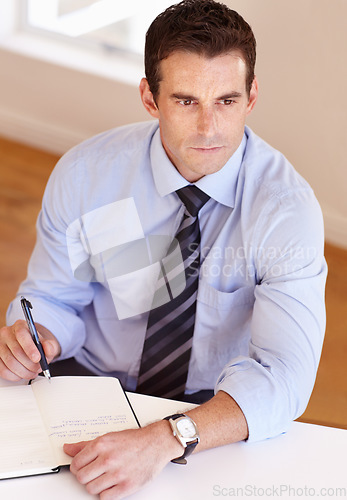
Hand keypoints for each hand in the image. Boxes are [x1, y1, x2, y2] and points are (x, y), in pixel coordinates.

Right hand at [0, 319, 59, 380]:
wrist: (29, 348)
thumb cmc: (36, 344)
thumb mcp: (46, 343)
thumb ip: (49, 345)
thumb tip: (47, 348)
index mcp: (20, 326)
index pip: (22, 335)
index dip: (30, 348)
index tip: (38, 358)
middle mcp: (7, 334)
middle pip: (16, 351)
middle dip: (30, 364)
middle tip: (39, 368)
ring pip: (10, 362)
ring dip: (24, 372)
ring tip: (33, 372)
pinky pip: (3, 370)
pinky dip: (14, 376)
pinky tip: (22, 375)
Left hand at [64, 421, 182, 498]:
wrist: (156, 443)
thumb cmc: (134, 440)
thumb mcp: (108, 437)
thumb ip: (85, 444)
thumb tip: (68, 449)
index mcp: (102, 445)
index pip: (76, 464)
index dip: (77, 467)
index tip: (83, 467)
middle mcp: (108, 459)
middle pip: (81, 478)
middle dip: (85, 477)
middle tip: (93, 473)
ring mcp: (117, 474)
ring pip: (91, 489)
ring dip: (96, 485)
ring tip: (104, 477)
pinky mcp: (126, 486)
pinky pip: (105, 497)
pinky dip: (106, 493)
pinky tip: (112, 484)